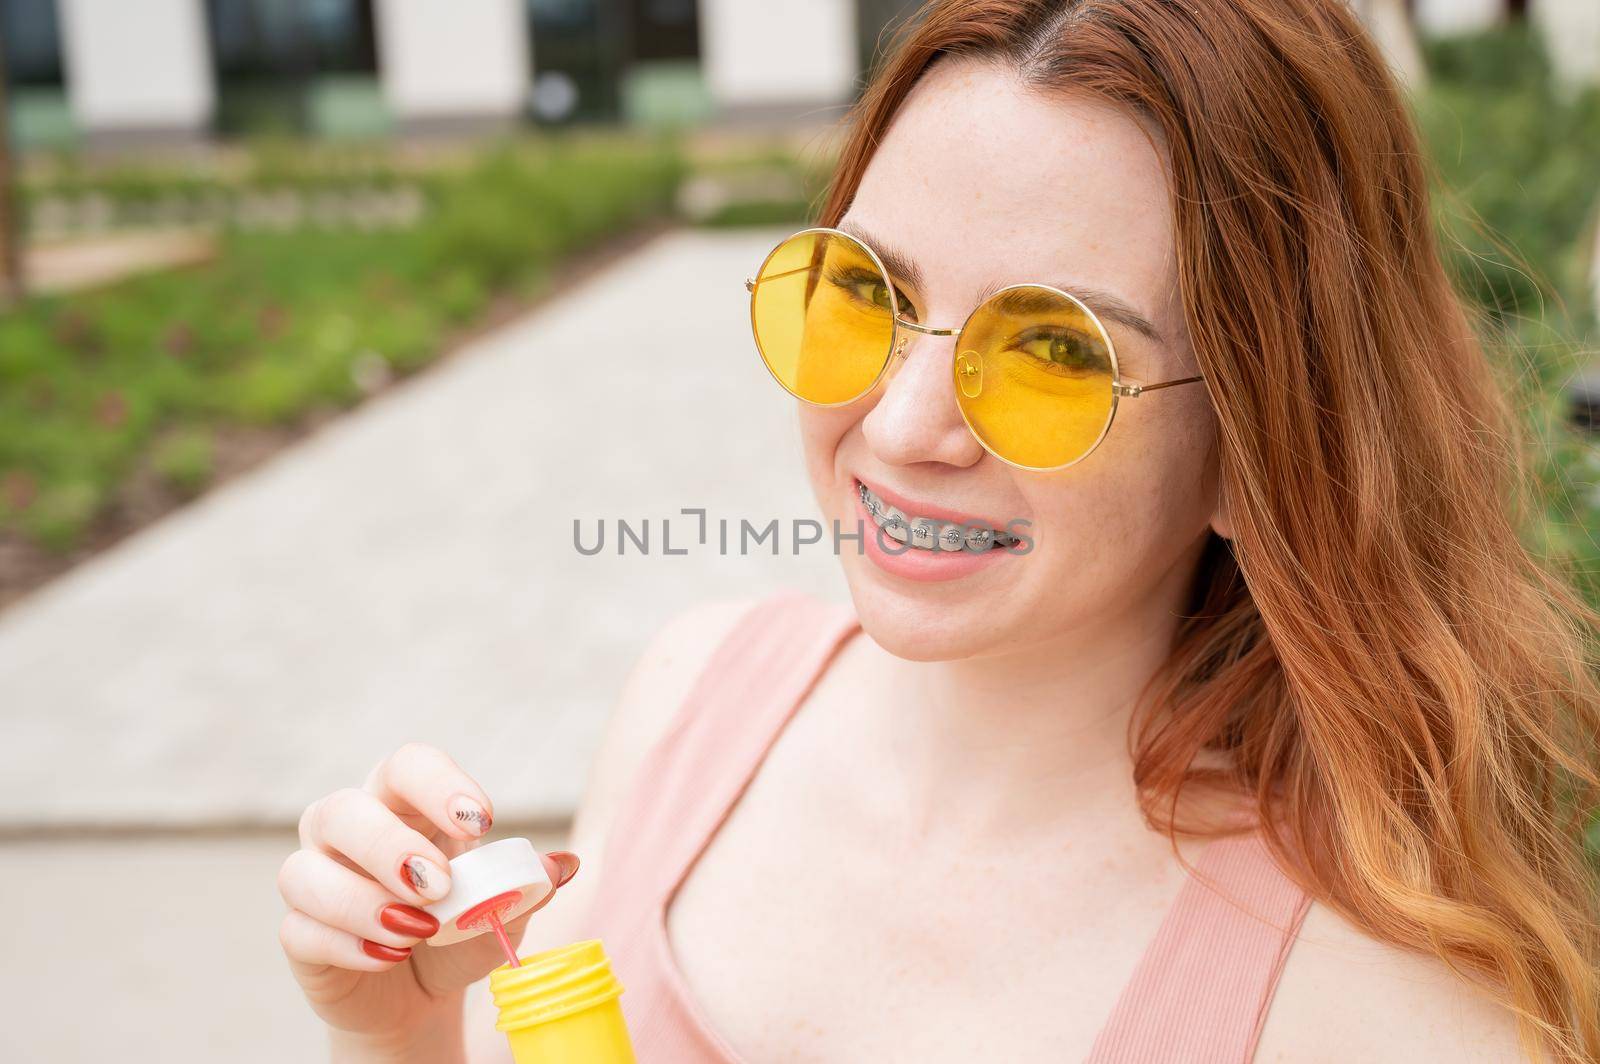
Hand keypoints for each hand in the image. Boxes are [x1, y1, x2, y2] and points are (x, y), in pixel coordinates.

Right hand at [277, 742, 580, 1049]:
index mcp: (401, 803)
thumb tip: (562, 865)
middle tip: (438, 884)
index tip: (483, 821)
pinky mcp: (299, 934)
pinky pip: (300, 930)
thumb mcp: (501, 907)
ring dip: (362, 902)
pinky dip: (349, 945)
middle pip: (341, 809)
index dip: (438, 784)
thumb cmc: (459, 928)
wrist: (421, 995)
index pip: (406, 765)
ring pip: (303, 871)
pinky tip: (389, 957)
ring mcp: (315, 880)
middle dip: (390, 845)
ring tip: (417, 931)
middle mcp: (347, 830)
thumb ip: (525, 884)